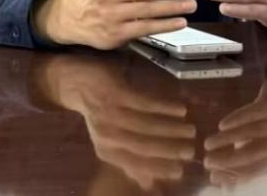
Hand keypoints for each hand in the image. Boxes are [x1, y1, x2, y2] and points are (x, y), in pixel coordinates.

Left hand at [38, 54, 195, 190]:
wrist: (76, 82)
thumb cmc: (99, 114)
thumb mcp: (111, 140)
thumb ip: (130, 162)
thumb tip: (151, 184)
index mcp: (106, 151)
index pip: (136, 164)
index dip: (159, 168)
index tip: (181, 170)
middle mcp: (106, 135)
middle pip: (142, 146)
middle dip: (169, 150)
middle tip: (191, 151)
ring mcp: (110, 113)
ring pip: (145, 125)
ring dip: (170, 128)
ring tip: (190, 130)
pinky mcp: (114, 92)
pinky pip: (144, 103)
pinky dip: (164, 107)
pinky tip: (180, 110)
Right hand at [204, 70, 266, 185]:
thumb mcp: (257, 146)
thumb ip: (240, 161)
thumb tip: (216, 179)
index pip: (251, 171)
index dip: (231, 175)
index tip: (212, 176)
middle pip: (250, 155)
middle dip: (227, 160)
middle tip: (207, 161)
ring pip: (249, 133)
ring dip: (227, 140)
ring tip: (208, 144)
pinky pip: (252, 114)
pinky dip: (237, 120)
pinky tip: (222, 125)